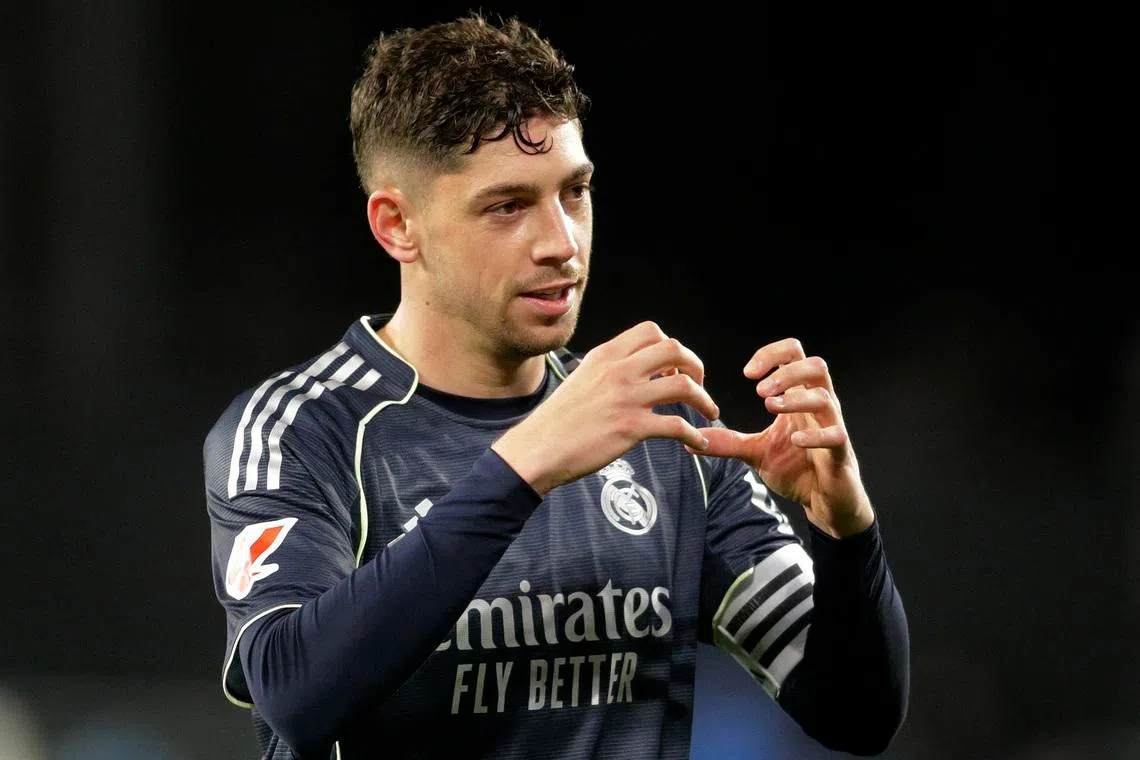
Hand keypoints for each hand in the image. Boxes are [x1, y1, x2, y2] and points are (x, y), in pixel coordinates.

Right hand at [492, 321, 718, 494]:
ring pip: (683, 385)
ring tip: (708, 412)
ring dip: (704, 399)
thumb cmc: (557, 420)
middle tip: (698, 384)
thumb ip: (608, 369)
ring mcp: (626, 398)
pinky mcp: (631, 428)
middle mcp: (618, 371)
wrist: (538, 448)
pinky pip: (677, 425)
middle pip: (674, 349)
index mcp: (605, 355)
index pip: (651, 331)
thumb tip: (632, 368)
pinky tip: (698, 442)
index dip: (671, 346)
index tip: (675, 366)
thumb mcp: (581, 378)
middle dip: (696, 365)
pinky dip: (695, 434)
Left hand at [690, 338, 874, 537]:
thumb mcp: (755, 452)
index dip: (772, 354)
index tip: (748, 372)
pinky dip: (816, 436)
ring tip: (770, 407)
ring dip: (796, 398)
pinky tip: (795, 441)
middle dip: (787, 372)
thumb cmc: (796, 468)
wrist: (823, 501)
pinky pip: (836, 436)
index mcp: (799, 398)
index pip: (794, 355)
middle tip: (759, 390)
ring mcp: (832, 427)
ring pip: (826, 397)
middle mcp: (818, 407)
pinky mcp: (841, 453)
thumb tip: (691, 441)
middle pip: (817, 366)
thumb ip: (728, 442)